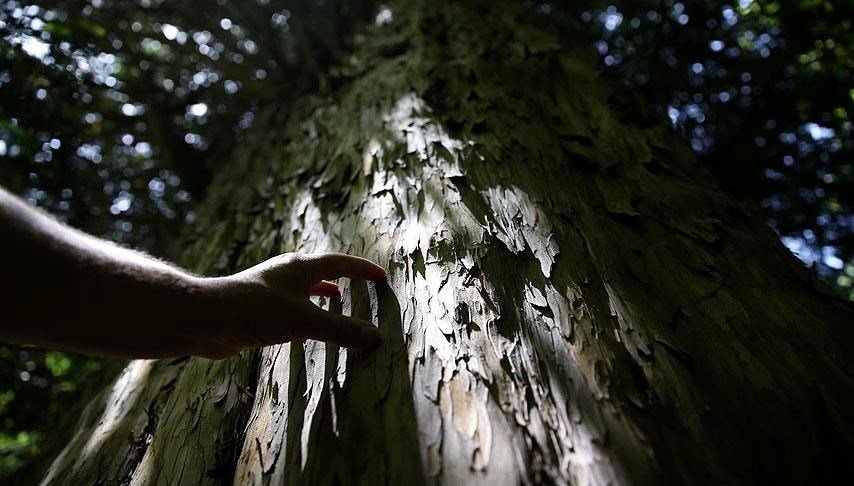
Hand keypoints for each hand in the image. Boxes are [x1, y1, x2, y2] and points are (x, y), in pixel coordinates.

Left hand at [192, 252, 385, 358]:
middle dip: (343, 278)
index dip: (362, 270)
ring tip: (337, 301)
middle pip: (321, 271)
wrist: (205, 319)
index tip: (380, 276)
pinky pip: (291, 307)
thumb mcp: (303, 321)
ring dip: (323, 294)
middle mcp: (286, 274)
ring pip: (304, 289)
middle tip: (361, 285)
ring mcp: (271, 291)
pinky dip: (306, 312)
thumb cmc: (253, 310)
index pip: (340, 263)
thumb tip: (375, 336)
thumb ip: (340, 329)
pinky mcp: (258, 309)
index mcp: (299, 267)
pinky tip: (305, 326)